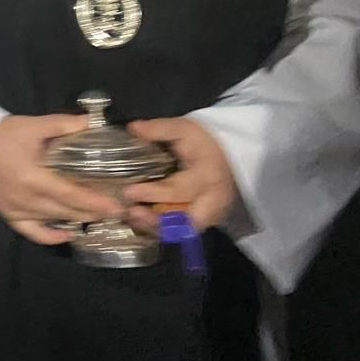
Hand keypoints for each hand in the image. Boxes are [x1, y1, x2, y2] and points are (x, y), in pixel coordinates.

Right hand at [0, 115, 123, 245]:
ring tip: (98, 215)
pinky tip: (69, 232)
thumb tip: (92, 123)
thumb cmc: (1, 134)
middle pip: (68, 211)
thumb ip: (63, 125)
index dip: (97, 202)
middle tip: (116, 210)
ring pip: (55, 222)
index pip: (72, 195)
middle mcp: (26, 199)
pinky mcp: (9, 215)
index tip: (117, 205)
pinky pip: (34, 233)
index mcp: (33, 177)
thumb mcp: (33, 125)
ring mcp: (17, 210)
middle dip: (95, 212)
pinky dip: (52, 237)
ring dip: (79, 220)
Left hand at [121, 117, 236, 233]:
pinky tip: (143, 224)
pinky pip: (185, 232)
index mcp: (207, 177)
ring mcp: (212, 216)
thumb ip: (159, 129)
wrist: (230, 155)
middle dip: (157, 222)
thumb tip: (133, 128)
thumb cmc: (205, 142)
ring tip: (133, 220)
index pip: (178, 191)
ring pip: (184, 231)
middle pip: (185, 220)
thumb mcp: (184, 129)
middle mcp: (212, 202)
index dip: (152, 193)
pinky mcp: (207, 222)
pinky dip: (164, 231)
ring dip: (158, 228)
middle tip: (132, 213)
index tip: (129, 192)